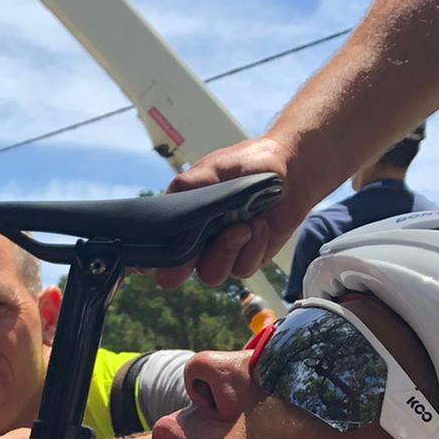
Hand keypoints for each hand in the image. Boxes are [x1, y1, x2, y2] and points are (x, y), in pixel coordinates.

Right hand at [156, 134, 315, 289]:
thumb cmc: (248, 164)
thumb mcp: (212, 168)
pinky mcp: (248, 258)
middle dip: (181, 268)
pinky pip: (241, 268)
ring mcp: (222, 252)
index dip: (148, 260)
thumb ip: (187, 187)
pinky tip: (259, 226)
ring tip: (243, 226)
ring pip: (211, 274)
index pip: (156, 249)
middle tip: (193, 249)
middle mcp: (197, 241)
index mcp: (181, 219)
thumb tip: (167, 202)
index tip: (147, 263)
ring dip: (226, 251)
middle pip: (175, 275)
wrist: (290, 169)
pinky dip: (252, 247)